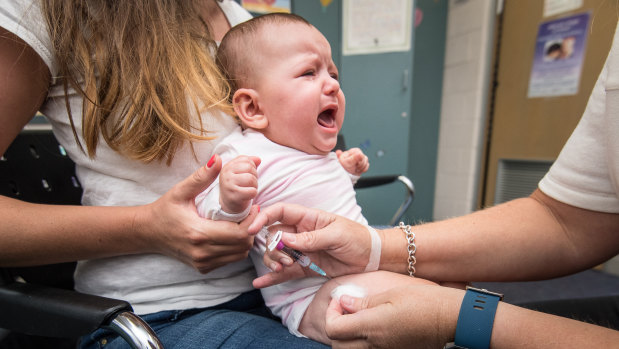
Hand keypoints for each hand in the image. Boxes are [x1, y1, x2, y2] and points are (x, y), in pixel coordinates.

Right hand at [137, 155, 257, 273]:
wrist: (148, 233)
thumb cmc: (165, 210)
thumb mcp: (181, 191)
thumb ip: (201, 177)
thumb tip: (218, 160)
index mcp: (198, 233)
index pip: (239, 233)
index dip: (252, 221)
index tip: (254, 207)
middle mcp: (202, 252)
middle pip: (243, 245)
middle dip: (251, 228)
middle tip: (251, 213)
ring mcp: (203, 263)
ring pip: (239, 254)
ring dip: (245, 239)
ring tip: (242, 222)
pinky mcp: (203, 268)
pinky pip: (230, 260)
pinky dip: (236, 248)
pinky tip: (231, 233)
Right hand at [219, 155, 259, 213]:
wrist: (229, 205)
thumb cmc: (237, 187)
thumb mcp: (241, 172)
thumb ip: (249, 163)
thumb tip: (258, 159)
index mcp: (227, 166)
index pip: (246, 160)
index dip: (252, 168)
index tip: (246, 176)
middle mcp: (225, 174)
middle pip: (249, 168)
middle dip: (254, 176)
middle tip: (248, 185)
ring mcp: (228, 186)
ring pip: (251, 179)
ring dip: (254, 185)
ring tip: (248, 189)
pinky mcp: (233, 197)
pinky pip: (252, 191)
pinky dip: (253, 194)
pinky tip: (248, 196)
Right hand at [248, 203, 371, 287]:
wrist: (371, 258)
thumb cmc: (357, 238)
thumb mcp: (337, 235)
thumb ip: (312, 238)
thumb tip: (287, 239)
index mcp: (308, 218)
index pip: (280, 212)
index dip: (264, 217)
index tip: (253, 228)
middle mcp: (301, 233)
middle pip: (274, 235)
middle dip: (273, 247)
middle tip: (285, 259)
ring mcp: (302, 250)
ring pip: (277, 253)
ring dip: (274, 261)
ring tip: (283, 268)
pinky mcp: (305, 266)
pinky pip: (285, 271)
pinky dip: (273, 277)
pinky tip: (260, 283)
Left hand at [325, 284, 462, 347]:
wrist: (452, 319)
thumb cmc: (425, 302)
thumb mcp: (391, 294)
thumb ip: (363, 302)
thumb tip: (343, 302)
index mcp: (372, 327)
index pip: (333, 329)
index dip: (331, 313)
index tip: (340, 300)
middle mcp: (375, 345)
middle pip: (337, 346)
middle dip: (335, 327)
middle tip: (345, 309)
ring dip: (347, 337)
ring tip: (358, 318)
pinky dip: (361, 343)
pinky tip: (372, 327)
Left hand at [336, 148, 368, 175]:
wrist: (344, 174)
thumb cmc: (343, 167)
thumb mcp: (347, 162)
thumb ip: (354, 158)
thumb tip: (360, 154)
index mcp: (353, 151)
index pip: (361, 154)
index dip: (359, 160)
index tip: (354, 164)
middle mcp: (357, 153)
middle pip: (365, 158)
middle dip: (360, 165)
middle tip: (355, 168)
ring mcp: (360, 158)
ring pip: (366, 162)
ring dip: (361, 168)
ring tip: (356, 169)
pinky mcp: (362, 163)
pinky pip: (367, 165)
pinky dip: (363, 169)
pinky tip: (358, 170)